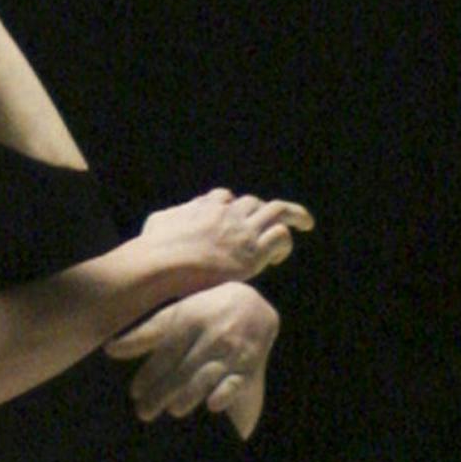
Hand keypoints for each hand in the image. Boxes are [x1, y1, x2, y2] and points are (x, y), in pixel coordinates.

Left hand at [105, 281, 279, 439]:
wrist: (252, 303)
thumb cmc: (203, 311)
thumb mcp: (175, 315)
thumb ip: (145, 334)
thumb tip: (109, 350)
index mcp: (189, 319)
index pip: (165, 352)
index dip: (149, 374)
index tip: (135, 393)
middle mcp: (211, 334)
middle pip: (182, 369)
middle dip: (162, 393)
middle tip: (144, 413)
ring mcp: (232, 350)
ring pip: (207, 376)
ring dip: (189, 395)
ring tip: (173, 410)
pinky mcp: (250, 366)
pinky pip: (238, 381)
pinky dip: (226, 393)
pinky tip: (213, 405)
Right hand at [140, 188, 312, 284]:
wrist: (163, 263)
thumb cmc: (154, 249)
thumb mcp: (156, 223)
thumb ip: (168, 217)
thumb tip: (164, 219)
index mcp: (205, 207)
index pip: (224, 198)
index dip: (231, 207)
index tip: (234, 216)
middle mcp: (227, 214)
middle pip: (253, 203)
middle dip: (264, 209)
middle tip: (275, 217)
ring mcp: (242, 231)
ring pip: (277, 211)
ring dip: (294, 214)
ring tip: (306, 222)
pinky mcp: (253, 252)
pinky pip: (280, 236)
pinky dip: (284, 242)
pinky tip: (279, 256)